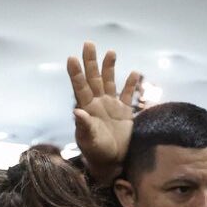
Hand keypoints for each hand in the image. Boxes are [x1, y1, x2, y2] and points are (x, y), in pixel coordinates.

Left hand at [68, 42, 140, 183]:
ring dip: (110, 67)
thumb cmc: (97, 152)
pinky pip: (128, 95)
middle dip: (91, 61)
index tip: (72, 58)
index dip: (76, 73)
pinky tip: (134, 73)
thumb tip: (77, 111)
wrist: (113, 162)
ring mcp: (111, 106)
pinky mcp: (125, 112)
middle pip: (93, 78)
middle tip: (88, 43)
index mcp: (87, 108)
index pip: (80, 86)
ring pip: (109, 82)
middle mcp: (98, 103)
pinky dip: (131, 84)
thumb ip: (84, 125)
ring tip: (111, 52)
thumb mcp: (88, 140)